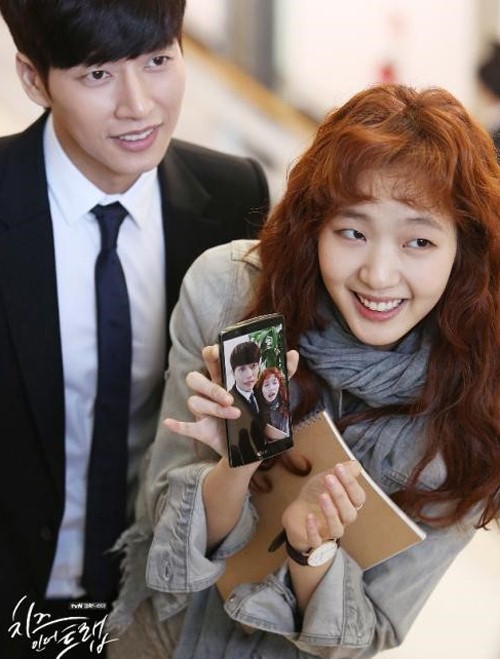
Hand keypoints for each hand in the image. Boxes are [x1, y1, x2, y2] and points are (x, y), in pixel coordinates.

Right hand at [164, 345, 299, 457]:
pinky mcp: (201, 430)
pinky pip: (185, 426)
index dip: (210, 353)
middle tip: (230, 397)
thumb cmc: (258, 417)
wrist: (251, 451)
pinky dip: (178, 425)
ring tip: (233, 415)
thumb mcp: (272, 397)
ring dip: (211, 408)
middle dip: (210, 386)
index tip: (218, 351)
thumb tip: (293, 354)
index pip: (211, 359)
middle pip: (196, 378)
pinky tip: (170, 423)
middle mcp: (210, 393)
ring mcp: (203, 411)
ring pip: (194, 401)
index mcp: (225, 380)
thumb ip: (283, 375)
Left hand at [282, 460, 365, 551]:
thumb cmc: (315, 495)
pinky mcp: (314, 540)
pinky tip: (309, 516)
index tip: (339, 467)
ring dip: (331, 512)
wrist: (297, 512)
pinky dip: (313, 529)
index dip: (350, 483)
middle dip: (340, 495)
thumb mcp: (326, 479)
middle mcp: (342, 520)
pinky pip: (317, 540)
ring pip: (337, 529)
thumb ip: (341, 472)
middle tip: (329, 479)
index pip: (358, 498)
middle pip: (349, 513)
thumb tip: (355, 465)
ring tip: (322, 496)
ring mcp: (328, 531)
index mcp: (349, 505)